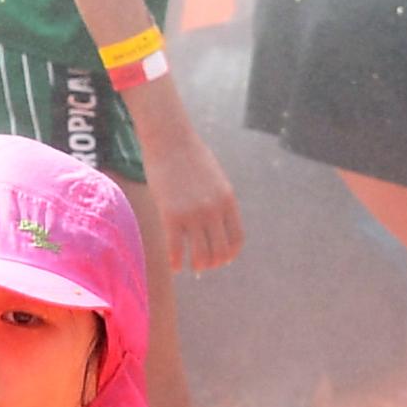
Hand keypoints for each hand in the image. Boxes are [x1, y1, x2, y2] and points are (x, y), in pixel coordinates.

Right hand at [141, 110, 244, 275]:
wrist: (170, 139)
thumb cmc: (190, 158)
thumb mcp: (215, 179)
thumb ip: (219, 201)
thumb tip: (217, 223)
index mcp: (228, 201)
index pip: (237, 239)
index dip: (230, 254)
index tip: (222, 259)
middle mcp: (214, 209)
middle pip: (220, 251)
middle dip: (213, 263)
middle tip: (204, 266)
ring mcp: (193, 213)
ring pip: (200, 255)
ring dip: (197, 265)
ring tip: (191, 267)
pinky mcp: (170, 214)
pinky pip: (175, 249)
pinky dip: (176, 262)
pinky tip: (174, 266)